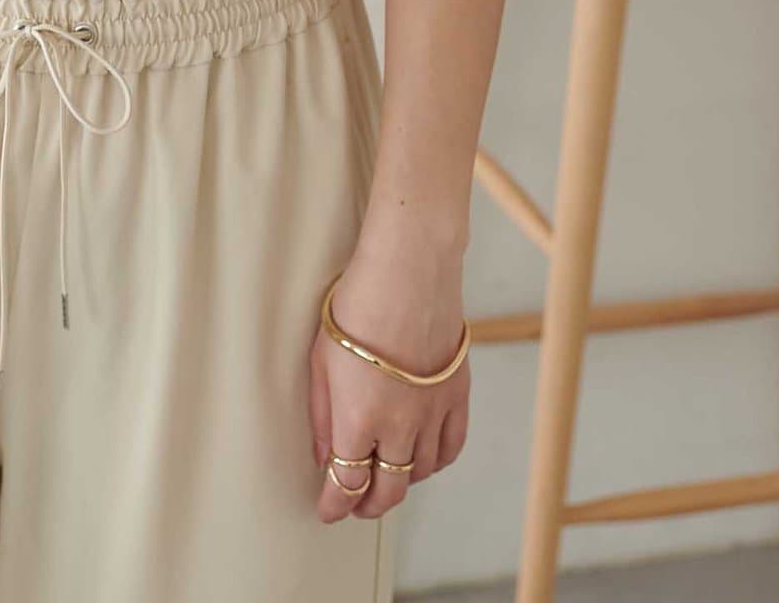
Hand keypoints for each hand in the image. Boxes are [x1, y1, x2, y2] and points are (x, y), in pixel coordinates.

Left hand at [308, 241, 470, 522]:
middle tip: (355, 505)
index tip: (328, 510)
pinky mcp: (457, 394)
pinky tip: (421, 458)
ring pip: (420, 473)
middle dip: (368, 506)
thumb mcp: (321, 359)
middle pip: (388, 491)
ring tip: (385, 476)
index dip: (335, 505)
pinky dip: (435, 462)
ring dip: (400, 483)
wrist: (408, 268)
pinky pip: (451, 447)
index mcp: (359, 419)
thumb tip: (326, 455)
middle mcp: (400, 426)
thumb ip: (322, 415)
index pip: (347, 484)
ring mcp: (433, 412)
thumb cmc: (358, 304)